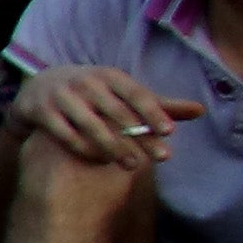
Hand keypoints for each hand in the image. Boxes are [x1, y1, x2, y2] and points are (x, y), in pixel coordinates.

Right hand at [11, 63, 173, 170]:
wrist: (40, 87)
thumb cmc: (95, 94)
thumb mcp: (124, 94)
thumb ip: (159, 105)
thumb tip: (201, 111)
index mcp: (110, 76)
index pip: (136, 94)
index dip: (153, 112)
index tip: (170, 132)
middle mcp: (86, 82)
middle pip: (117, 112)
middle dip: (139, 136)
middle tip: (162, 158)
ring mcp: (62, 96)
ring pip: (91, 125)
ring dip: (114, 147)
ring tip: (134, 166)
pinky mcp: (42, 112)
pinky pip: (66, 135)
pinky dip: (85, 149)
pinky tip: (101, 160)